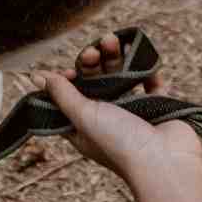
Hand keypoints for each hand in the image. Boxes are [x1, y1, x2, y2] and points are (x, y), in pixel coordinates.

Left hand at [36, 34, 201, 183]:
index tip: (70, 71)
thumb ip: (61, 95)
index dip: (67, 81)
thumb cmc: (119, 143)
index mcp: (85, 127)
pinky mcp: (156, 106)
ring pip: (121, 77)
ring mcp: (133, 112)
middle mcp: (107, 120)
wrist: (164, 161)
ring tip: (112, 39)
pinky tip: (139, 55)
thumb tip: (37, 77)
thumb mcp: (83, 116)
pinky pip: (150, 81)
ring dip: (115, 57)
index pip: (70, 98)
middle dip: (92, 63)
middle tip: (92, 51)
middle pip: (95, 83)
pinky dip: (146, 68)